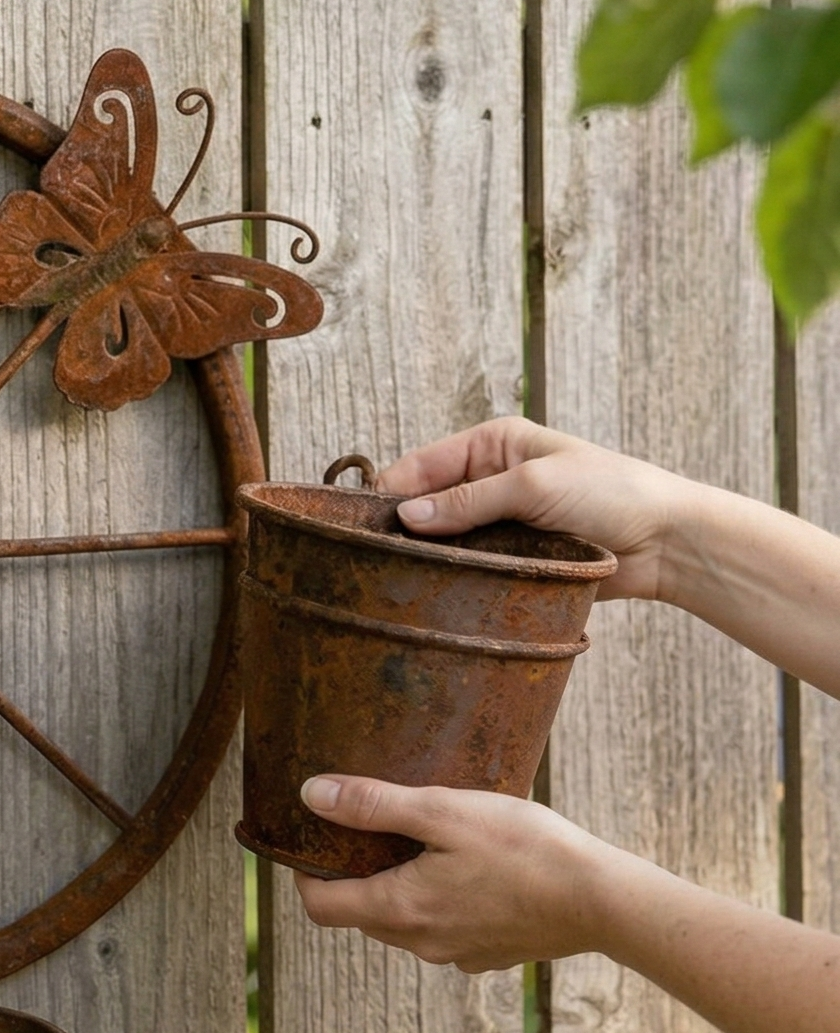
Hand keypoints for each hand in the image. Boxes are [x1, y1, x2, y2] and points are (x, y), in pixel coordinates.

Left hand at [290, 775, 618, 972]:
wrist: (603, 900)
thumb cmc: (524, 849)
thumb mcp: (443, 811)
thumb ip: (374, 805)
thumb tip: (313, 795)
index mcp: (399, 910)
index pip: (319, 907)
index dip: (303, 874)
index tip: (311, 839)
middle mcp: (421, 943)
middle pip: (359, 913)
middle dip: (352, 874)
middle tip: (367, 829)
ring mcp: (456, 954)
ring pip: (402, 922)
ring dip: (398, 886)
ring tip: (420, 842)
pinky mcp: (488, 954)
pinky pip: (443, 929)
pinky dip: (438, 901)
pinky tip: (466, 868)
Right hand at [375, 417, 689, 601]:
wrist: (668, 542)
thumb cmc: (612, 494)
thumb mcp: (533, 485)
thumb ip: (467, 502)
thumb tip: (406, 518)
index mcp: (492, 445)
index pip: (421, 464)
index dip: (391, 492)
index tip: (364, 524)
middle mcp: (490, 479)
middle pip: (427, 504)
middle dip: (406, 527)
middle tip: (378, 555)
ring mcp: (500, 521)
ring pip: (444, 540)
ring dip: (431, 555)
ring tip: (404, 576)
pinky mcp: (512, 557)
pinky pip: (470, 566)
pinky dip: (455, 575)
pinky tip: (438, 588)